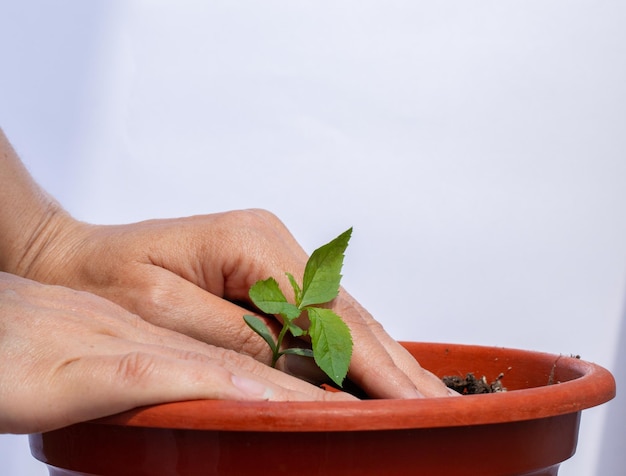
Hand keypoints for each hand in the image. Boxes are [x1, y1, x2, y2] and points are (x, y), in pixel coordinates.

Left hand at [17, 209, 452, 397]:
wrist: (75, 258)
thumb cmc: (106, 276)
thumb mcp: (166, 312)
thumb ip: (240, 339)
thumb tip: (304, 372)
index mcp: (252, 243)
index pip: (329, 313)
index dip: (372, 363)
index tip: (409, 398)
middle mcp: (272, 243)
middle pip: (348, 310)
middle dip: (393, 362)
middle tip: (439, 402)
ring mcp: (274, 255)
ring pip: (341, 313)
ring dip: (379, 357)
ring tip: (420, 392)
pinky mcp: (268, 271)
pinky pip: (320, 313)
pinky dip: (350, 347)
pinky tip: (375, 369)